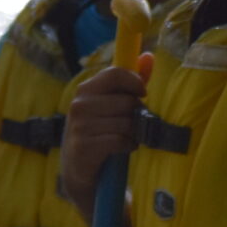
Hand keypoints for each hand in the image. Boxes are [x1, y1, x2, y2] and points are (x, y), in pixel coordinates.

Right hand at [61, 56, 150, 210]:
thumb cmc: (100, 132)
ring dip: (132, 133)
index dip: (135, 83)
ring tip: (122, 138)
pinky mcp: (84, 147)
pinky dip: (127, 146)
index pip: (115, 73)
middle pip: (126, 101)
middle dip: (134, 115)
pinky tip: (119, 149)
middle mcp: (79, 105)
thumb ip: (130, 82)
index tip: (141, 94)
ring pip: (126, 122)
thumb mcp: (111, 105)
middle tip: (127, 124)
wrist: (80, 170)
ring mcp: (79, 126)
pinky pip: (120, 140)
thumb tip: (148, 57)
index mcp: (85, 90)